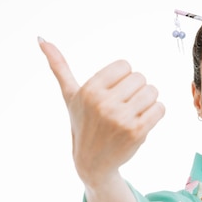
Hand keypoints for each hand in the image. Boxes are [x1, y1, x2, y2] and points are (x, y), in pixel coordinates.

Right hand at [38, 38, 164, 186]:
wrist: (92, 162)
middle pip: (140, 77)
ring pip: (152, 91)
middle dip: (135, 90)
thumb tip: (41, 39)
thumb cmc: (82, 124)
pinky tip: (141, 123)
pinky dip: (155, 114)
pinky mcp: (136, 132)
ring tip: (132, 114)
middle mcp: (103, 103)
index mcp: (89, 90)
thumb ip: (59, 67)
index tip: (113, 93)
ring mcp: (120, 118)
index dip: (123, 78)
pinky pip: (160, 109)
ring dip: (147, 102)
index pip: (124, 65)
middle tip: (122, 107)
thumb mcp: (70, 96)